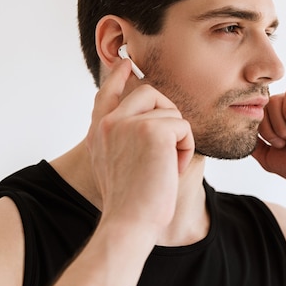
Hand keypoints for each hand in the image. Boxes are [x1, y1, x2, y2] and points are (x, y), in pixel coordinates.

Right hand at [85, 60, 194, 230]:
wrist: (129, 222)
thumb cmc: (129, 202)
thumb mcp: (114, 165)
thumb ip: (120, 138)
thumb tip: (146, 119)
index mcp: (99, 131)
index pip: (108, 93)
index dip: (118, 76)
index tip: (125, 63)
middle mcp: (110, 123)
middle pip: (149, 92)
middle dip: (168, 114)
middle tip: (169, 146)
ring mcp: (129, 123)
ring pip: (171, 112)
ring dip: (178, 140)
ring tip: (165, 167)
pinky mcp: (152, 130)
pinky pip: (183, 126)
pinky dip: (185, 148)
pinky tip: (172, 168)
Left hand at [252, 86, 285, 188]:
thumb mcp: (270, 158)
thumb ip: (253, 144)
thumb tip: (238, 132)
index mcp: (281, 119)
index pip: (258, 113)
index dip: (261, 131)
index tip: (276, 146)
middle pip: (264, 106)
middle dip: (270, 129)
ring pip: (275, 100)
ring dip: (281, 124)